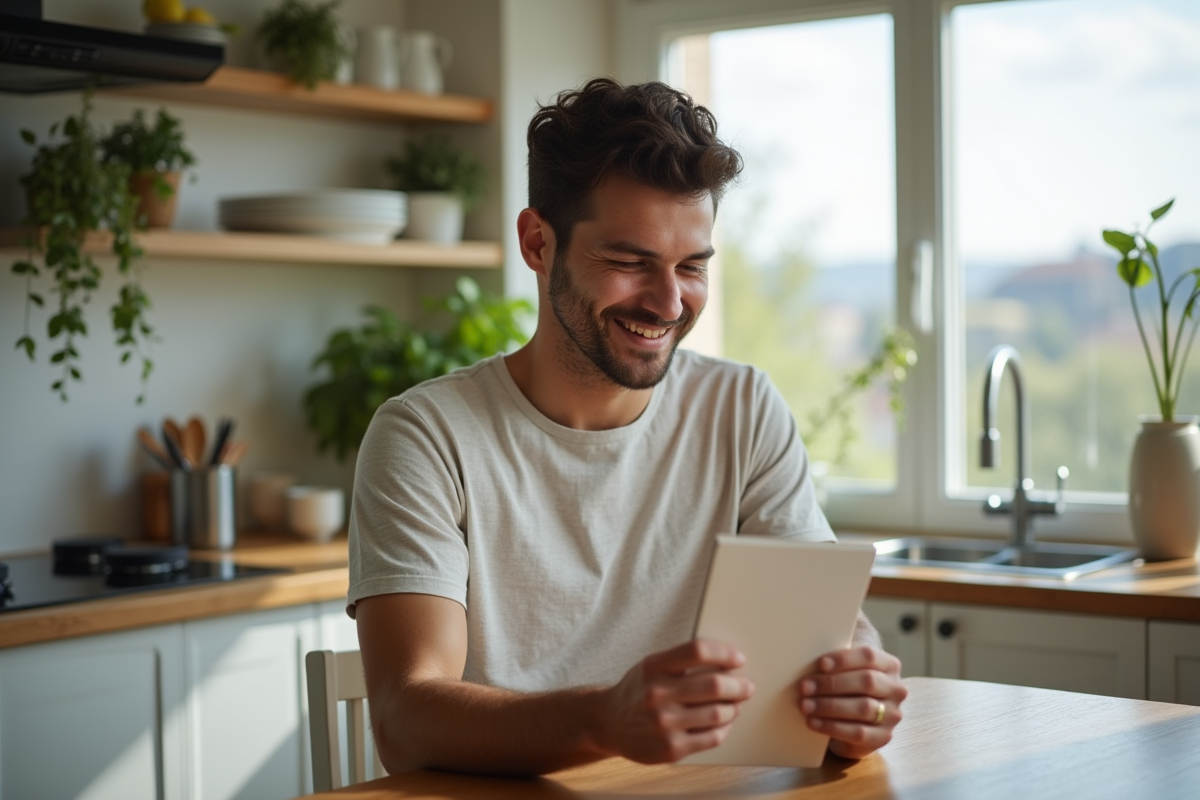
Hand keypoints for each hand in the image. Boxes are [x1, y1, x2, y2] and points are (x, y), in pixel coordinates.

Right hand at [597, 639, 754, 762]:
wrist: (608, 723)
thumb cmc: (638, 690)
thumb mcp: (651, 667)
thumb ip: (682, 661)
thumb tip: (728, 663)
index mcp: (653, 667)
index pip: (697, 651)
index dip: (724, 653)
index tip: (738, 658)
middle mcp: (657, 694)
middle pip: (714, 685)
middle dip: (739, 685)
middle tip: (747, 686)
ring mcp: (664, 724)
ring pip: (718, 713)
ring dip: (734, 708)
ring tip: (736, 704)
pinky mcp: (671, 749)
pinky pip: (712, 737)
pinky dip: (725, 728)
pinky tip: (724, 722)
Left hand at [797, 646, 906, 759]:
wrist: (855, 720)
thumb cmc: (847, 687)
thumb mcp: (845, 671)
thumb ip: (837, 663)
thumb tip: (808, 657)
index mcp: (889, 665)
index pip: (869, 656)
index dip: (844, 659)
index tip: (821, 664)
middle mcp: (895, 689)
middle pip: (866, 681)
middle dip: (832, 684)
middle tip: (805, 687)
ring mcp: (892, 714)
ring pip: (863, 707)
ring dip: (829, 706)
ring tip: (805, 705)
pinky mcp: (883, 736)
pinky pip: (858, 732)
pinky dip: (832, 727)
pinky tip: (813, 722)